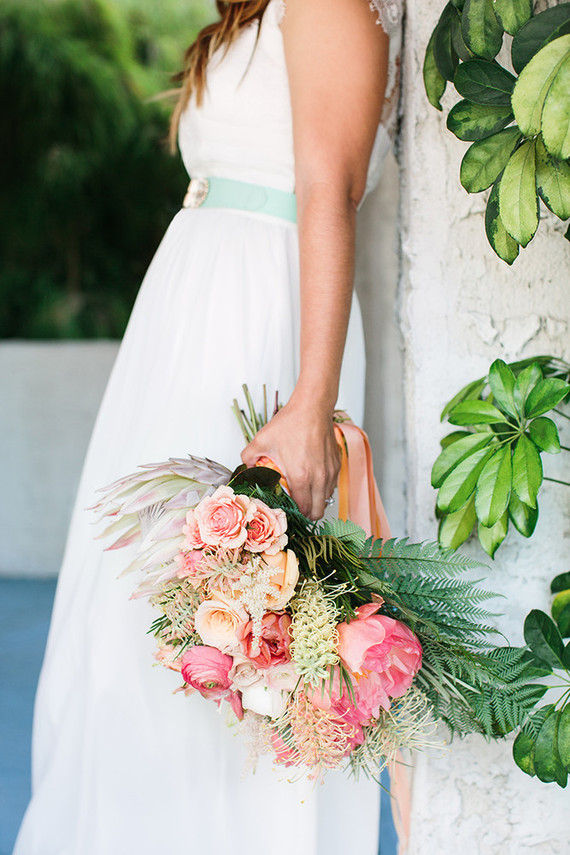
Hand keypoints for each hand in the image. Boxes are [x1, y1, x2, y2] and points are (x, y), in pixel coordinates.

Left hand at [240, 398, 339, 520]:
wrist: (313, 407)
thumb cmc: (291, 422)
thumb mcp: (261, 440)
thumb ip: (248, 457)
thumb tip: (246, 469)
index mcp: (301, 476)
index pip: (302, 509)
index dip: (294, 514)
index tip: (287, 510)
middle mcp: (319, 477)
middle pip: (317, 511)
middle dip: (307, 514)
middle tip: (297, 508)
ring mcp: (330, 472)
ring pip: (326, 499)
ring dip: (316, 501)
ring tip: (304, 495)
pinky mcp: (337, 464)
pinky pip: (332, 485)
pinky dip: (324, 488)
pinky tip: (313, 481)